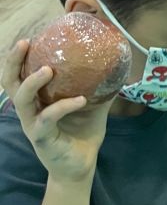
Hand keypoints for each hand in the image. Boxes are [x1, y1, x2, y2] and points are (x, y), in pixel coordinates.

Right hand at [2, 41, 109, 184]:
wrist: (81, 166)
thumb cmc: (83, 134)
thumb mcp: (94, 108)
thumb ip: (100, 89)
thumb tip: (117, 69)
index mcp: (38, 101)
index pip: (21, 75)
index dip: (19, 57)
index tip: (29, 38)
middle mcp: (30, 110)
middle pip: (11, 83)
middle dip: (14, 62)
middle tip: (25, 43)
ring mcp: (33, 124)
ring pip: (22, 100)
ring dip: (32, 83)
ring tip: (47, 70)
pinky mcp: (41, 138)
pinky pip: (48, 118)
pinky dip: (63, 106)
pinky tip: (81, 99)